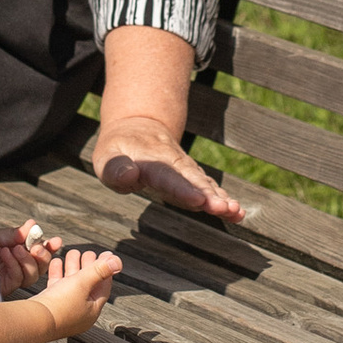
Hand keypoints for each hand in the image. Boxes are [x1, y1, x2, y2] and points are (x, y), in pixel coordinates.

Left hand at [0, 221, 63, 300]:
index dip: (49, 248)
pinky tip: (5, 254)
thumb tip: (33, 225)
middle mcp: (16, 267)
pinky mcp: (2, 288)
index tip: (56, 241)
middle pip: (41, 268)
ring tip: (16, 248)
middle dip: (43, 257)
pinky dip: (14, 265)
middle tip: (38, 248)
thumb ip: (14, 234)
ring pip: (32, 276)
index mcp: (17, 253)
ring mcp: (10, 279)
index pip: (38, 253)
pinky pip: (17, 279)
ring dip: (28, 261)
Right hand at [37, 246, 119, 337]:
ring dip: (72, 267)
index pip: (103, 287)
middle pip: (87, 285)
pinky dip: (58, 273)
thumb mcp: (82, 284)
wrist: (33, 321)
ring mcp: (64, 310)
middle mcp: (80, 312)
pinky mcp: (50, 306)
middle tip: (87, 252)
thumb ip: (99, 270)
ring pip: (71, 285)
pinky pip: (57, 288)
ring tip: (72, 252)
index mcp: (92, 310)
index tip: (105, 255)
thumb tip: (118, 261)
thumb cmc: (60, 305)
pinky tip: (56, 261)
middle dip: (87, 266)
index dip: (105, 269)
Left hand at [90, 112, 245, 225]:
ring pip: (204, 184)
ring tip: (235, 212)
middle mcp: (174, 164)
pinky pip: (208, 187)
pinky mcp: (192, 178)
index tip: (198, 201)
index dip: (183, 189)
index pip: (168, 177)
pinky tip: (237, 214)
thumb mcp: (106, 156)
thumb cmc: (118, 149)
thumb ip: (115, 168)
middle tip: (225, 208)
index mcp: (151, 161)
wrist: (137, 128)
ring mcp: (186, 170)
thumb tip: (128, 177)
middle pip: (193, 181)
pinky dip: (222, 199)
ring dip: (220, 198)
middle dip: (209, 196)